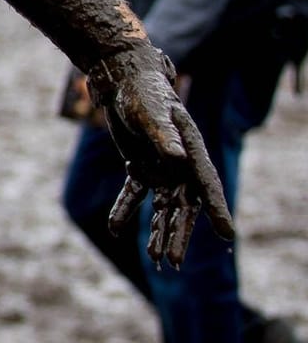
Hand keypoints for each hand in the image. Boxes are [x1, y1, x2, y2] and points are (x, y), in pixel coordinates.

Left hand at [87, 42, 233, 266]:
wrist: (122, 81)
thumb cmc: (142, 93)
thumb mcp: (151, 114)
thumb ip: (164, 138)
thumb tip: (177, 160)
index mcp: (191, 152)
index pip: (206, 186)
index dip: (216, 210)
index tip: (227, 235)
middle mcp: (181, 165)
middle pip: (183, 205)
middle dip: (178, 233)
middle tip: (172, 261)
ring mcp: (161, 168)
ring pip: (162, 207)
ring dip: (157, 230)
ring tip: (154, 259)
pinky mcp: (140, 166)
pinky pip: (135, 194)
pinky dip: (125, 210)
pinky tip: (114, 229)